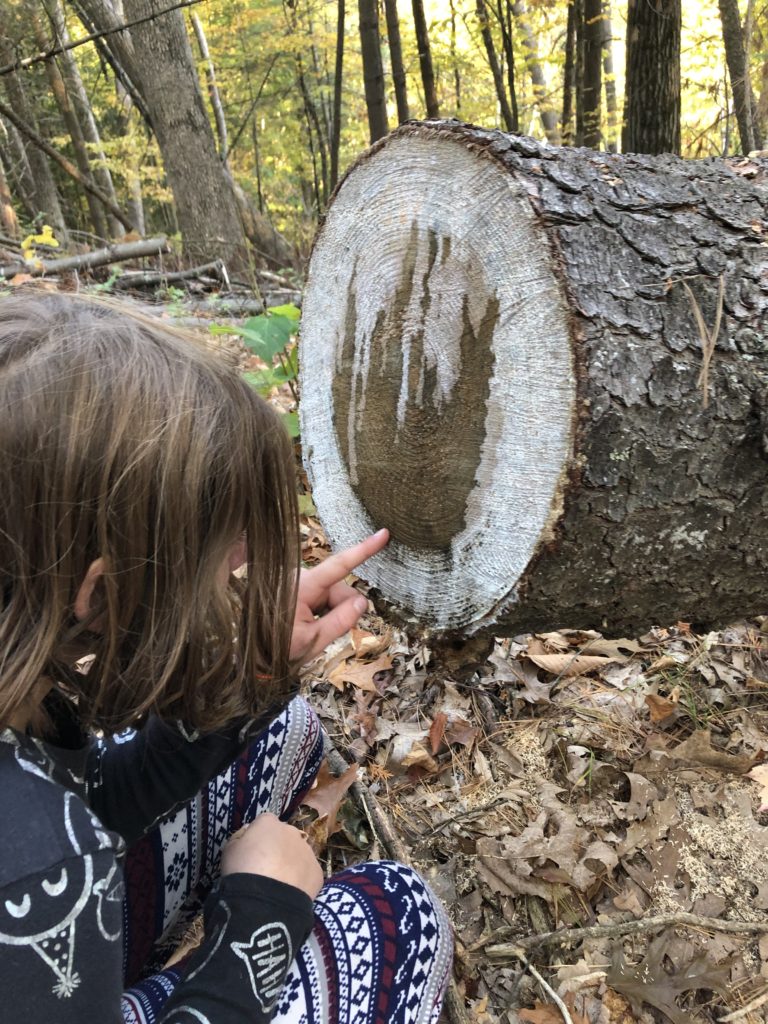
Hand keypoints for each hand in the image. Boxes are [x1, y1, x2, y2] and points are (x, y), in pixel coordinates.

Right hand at [221, 813, 323, 899]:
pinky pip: (307, 873)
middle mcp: (291, 832)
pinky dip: (300, 881)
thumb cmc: (242, 872)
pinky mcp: (317, 871)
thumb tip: (248, 834)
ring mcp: (307, 851)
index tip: (252, 854)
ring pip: (298, 855)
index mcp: (269, 823)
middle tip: (265, 870)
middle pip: (283, 837)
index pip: (264, 824)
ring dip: (290, 865)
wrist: (264, 902)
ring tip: (277, 885)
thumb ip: (240, 837)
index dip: (258, 838)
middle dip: (277, 849)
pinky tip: (289, 894)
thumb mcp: (229, 851)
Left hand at [290, 528, 388, 664]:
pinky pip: (321, 595)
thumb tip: (363, 601)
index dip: (363, 550)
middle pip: (339, 588)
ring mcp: (297, 581)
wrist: (251, 654)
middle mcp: (300, 577)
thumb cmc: (278, 647)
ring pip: (332, 593)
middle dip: (343, 608)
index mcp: (302, 586)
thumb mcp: (314, 639)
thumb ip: (341, 620)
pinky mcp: (295, 586)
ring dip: (331, 611)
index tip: (383, 534)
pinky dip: (322, 610)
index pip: (339, 565)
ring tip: (311, 630)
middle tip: (328, 631)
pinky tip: (308, 623)